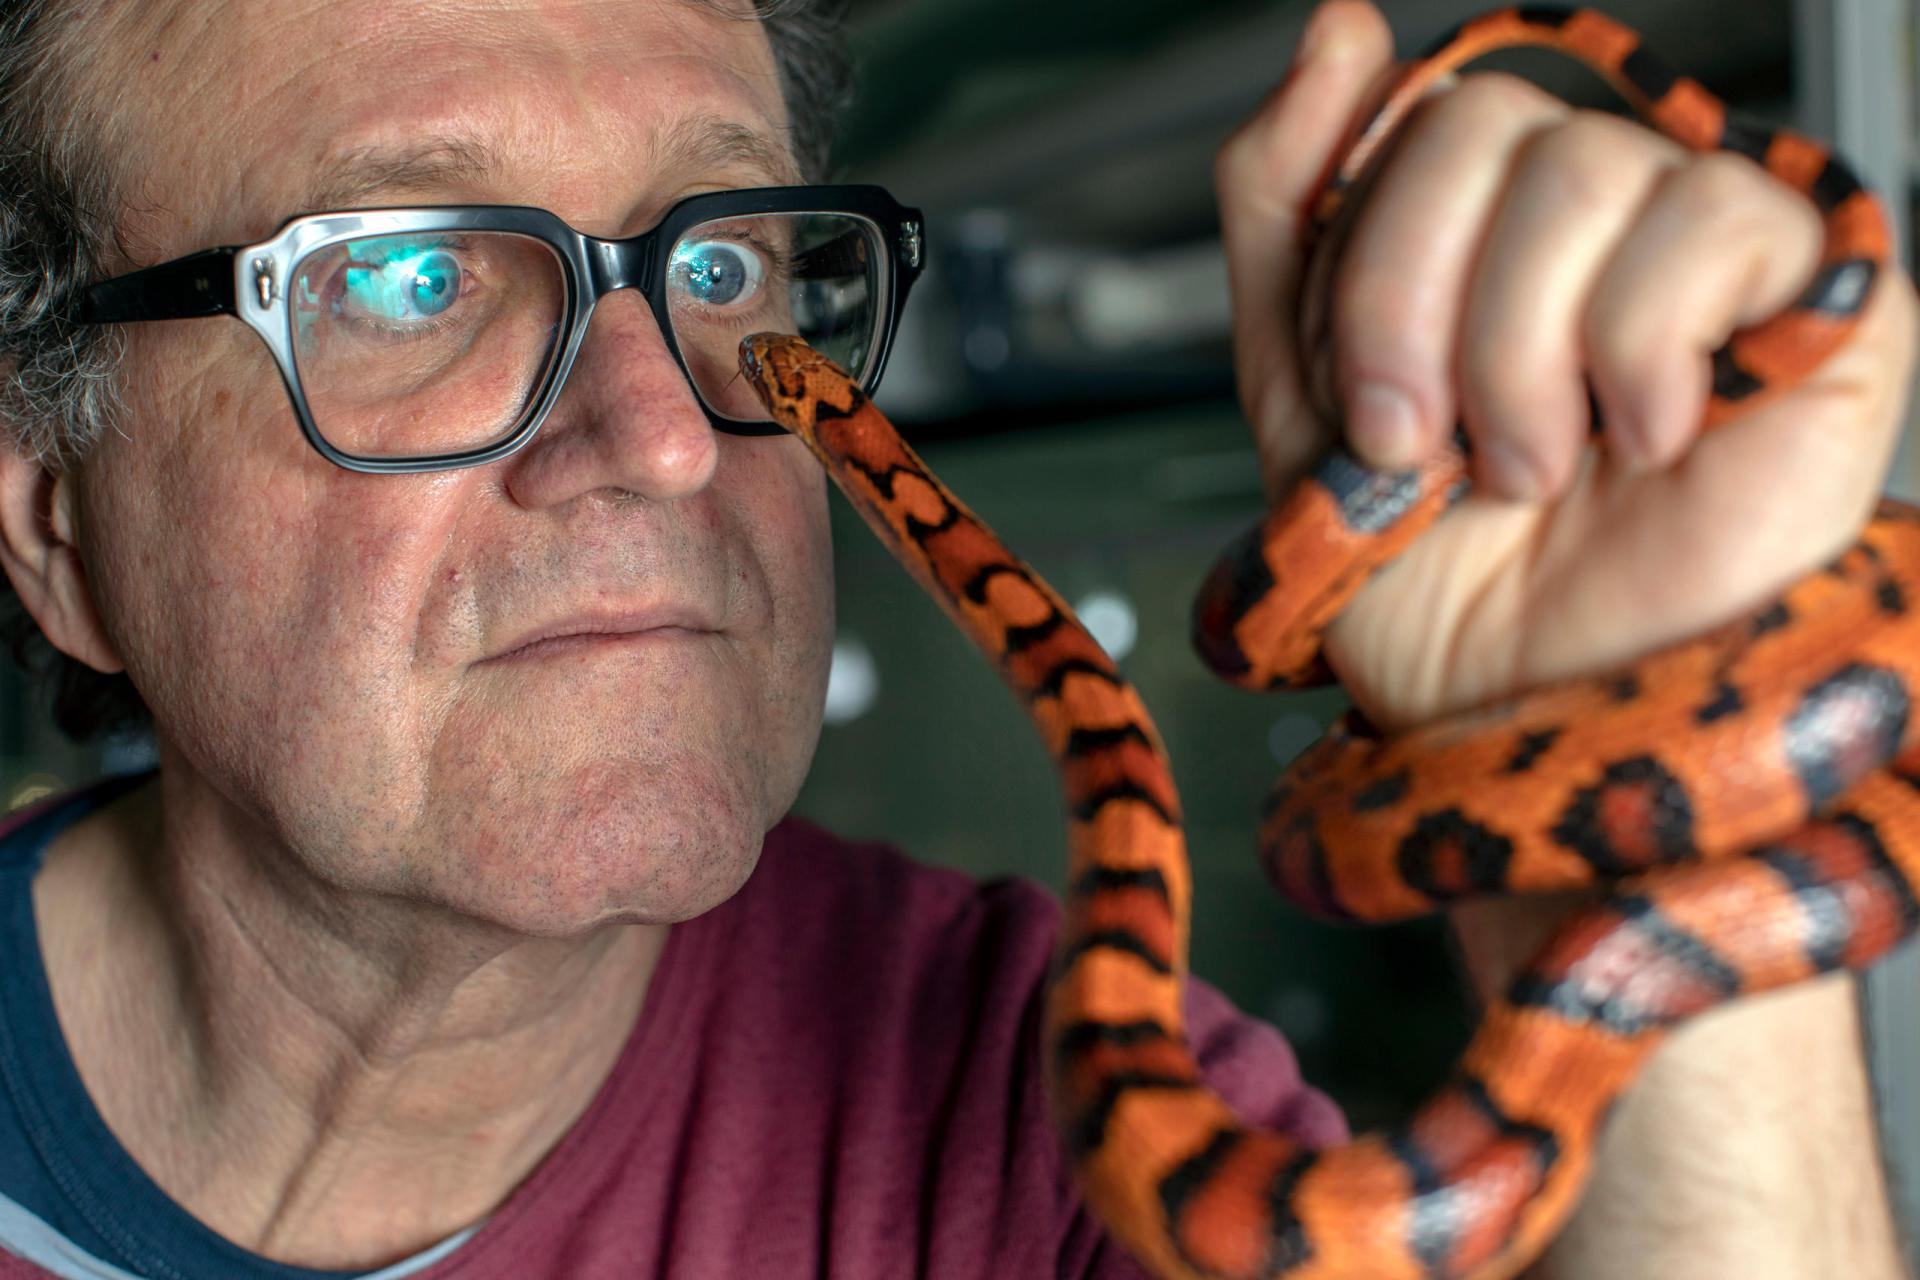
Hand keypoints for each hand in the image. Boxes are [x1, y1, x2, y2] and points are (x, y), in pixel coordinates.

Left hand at [1216, 0, 1917, 734]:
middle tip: (1429, 446)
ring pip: (1583, 170)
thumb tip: (1337, 28)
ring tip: (1537, 462)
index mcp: (1470, 227)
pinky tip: (1647, 434)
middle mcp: (1585, 214)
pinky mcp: (1816, 287)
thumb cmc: (1433, 579)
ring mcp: (1700, 240)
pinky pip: (1712, 217)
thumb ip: (1291, 207)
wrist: (1532, 709)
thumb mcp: (1299, 390)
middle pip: (1478, 121)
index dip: (1359, 270)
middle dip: (1414, 312)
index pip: (1401, 118)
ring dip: (1518, 355)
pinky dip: (1639, 351)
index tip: (1365, 408)